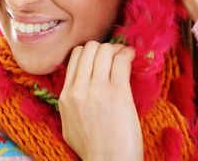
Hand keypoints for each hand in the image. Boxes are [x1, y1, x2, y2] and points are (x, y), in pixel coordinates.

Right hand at [58, 41, 142, 160]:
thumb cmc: (92, 149)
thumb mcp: (68, 124)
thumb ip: (70, 103)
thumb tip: (76, 88)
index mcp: (66, 96)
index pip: (74, 57)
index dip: (90, 52)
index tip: (102, 58)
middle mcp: (78, 88)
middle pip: (88, 49)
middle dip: (103, 47)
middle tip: (114, 54)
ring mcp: (97, 89)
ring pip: (103, 50)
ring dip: (116, 49)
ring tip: (124, 54)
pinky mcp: (117, 93)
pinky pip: (120, 61)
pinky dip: (127, 54)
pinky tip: (132, 56)